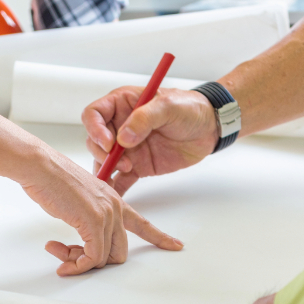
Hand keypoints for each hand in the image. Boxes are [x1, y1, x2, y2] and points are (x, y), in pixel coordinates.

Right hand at [20, 148, 183, 275]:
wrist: (40, 167)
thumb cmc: (52, 181)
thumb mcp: (78, 203)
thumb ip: (88, 221)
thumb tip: (85, 246)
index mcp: (114, 200)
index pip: (142, 223)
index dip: (159, 237)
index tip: (175, 245)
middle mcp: (115, 207)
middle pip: (118, 252)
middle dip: (93, 261)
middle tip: (68, 255)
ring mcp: (106, 214)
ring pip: (102, 259)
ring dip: (77, 261)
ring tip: (57, 251)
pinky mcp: (93, 221)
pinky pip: (91, 258)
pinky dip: (75, 264)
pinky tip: (58, 255)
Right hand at [82, 87, 219, 194]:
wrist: (209, 128)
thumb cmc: (189, 108)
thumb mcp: (168, 106)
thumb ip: (144, 119)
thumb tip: (123, 138)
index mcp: (121, 105)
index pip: (94, 114)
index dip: (95, 129)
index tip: (109, 142)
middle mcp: (119, 127)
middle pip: (95, 141)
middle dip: (102, 154)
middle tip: (122, 163)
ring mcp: (127, 149)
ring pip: (103, 162)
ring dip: (106, 172)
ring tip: (121, 178)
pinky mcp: (137, 167)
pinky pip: (120, 180)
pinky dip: (116, 189)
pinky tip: (115, 199)